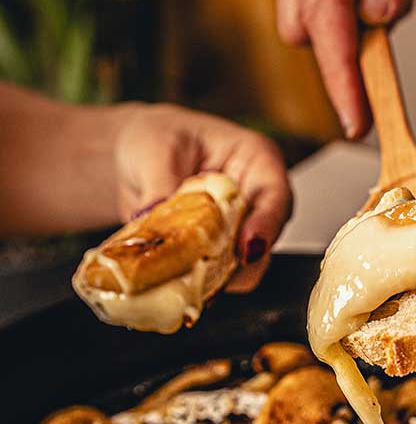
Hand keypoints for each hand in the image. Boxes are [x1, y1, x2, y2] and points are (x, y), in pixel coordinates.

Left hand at [113, 103, 291, 292]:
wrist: (132, 158)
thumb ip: (160, 184)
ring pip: (242, 267)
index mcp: (255, 161)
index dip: (266, 224)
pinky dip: (193, 286)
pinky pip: (215, 279)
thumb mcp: (153, 150)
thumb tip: (153, 215)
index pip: (275, 195)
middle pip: (265, 240)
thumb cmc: (156, 137)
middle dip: (237, 263)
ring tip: (178, 283)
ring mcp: (237, 230)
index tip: (248, 248)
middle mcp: (254, 199)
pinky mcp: (216, 255)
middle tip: (205, 276)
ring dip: (213, 279)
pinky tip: (167, 285)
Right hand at [277, 0, 415, 136]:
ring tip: (402, 12)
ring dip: (347, 40)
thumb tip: (369, 4)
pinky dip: (353, 27)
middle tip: (386, 82)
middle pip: (303, 14)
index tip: (356, 116)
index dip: (339, 64)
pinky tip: (390, 6)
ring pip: (306, 18)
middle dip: (340, 55)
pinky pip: (324, 10)